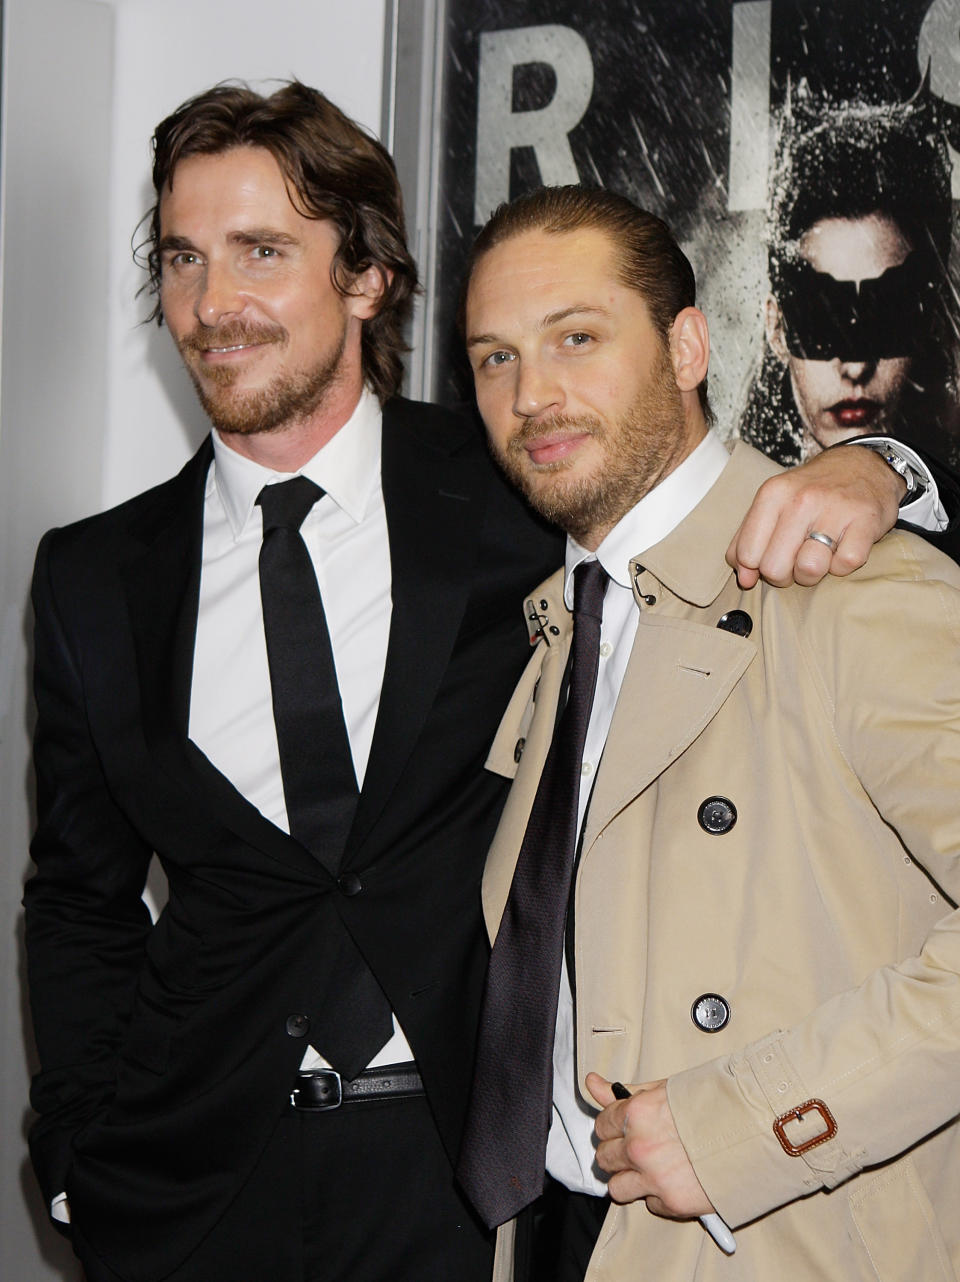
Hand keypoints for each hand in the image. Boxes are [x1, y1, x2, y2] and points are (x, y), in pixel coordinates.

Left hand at [587, 1074, 713, 1218]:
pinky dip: (659, 1195)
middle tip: (640, 1149)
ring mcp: (654, 1177)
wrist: (753, 1130)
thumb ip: (624, 1092)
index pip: (601, 1127)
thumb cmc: (709, 1104)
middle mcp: (639, 1146)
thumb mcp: (664, 1090)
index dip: (613, 1128)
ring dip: (631, 1180)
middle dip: (619, 1154)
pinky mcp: (672, 1202)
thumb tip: (592, 1082)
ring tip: (652, 1168)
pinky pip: (649, 1204)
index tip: (624, 1130)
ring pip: (617, 1188)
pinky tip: (675, 1179)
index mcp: (636, 1113)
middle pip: (604, 1158)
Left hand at [726, 444, 904, 587]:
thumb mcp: (773, 504)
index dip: (757, 568)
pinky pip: (845, 565)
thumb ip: (748, 540)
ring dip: (814, 572)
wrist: (864, 465)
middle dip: (785, 575)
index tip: (771, 558)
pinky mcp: (866, 521)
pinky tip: (842, 547)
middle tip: (796, 560)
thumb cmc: (812, 493)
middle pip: (775, 569)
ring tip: (819, 555)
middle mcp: (801, 499)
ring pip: (809, 569)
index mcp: (772, 494)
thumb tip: (745, 580)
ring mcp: (835, 510)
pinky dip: (843, 564)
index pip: (746, 554)